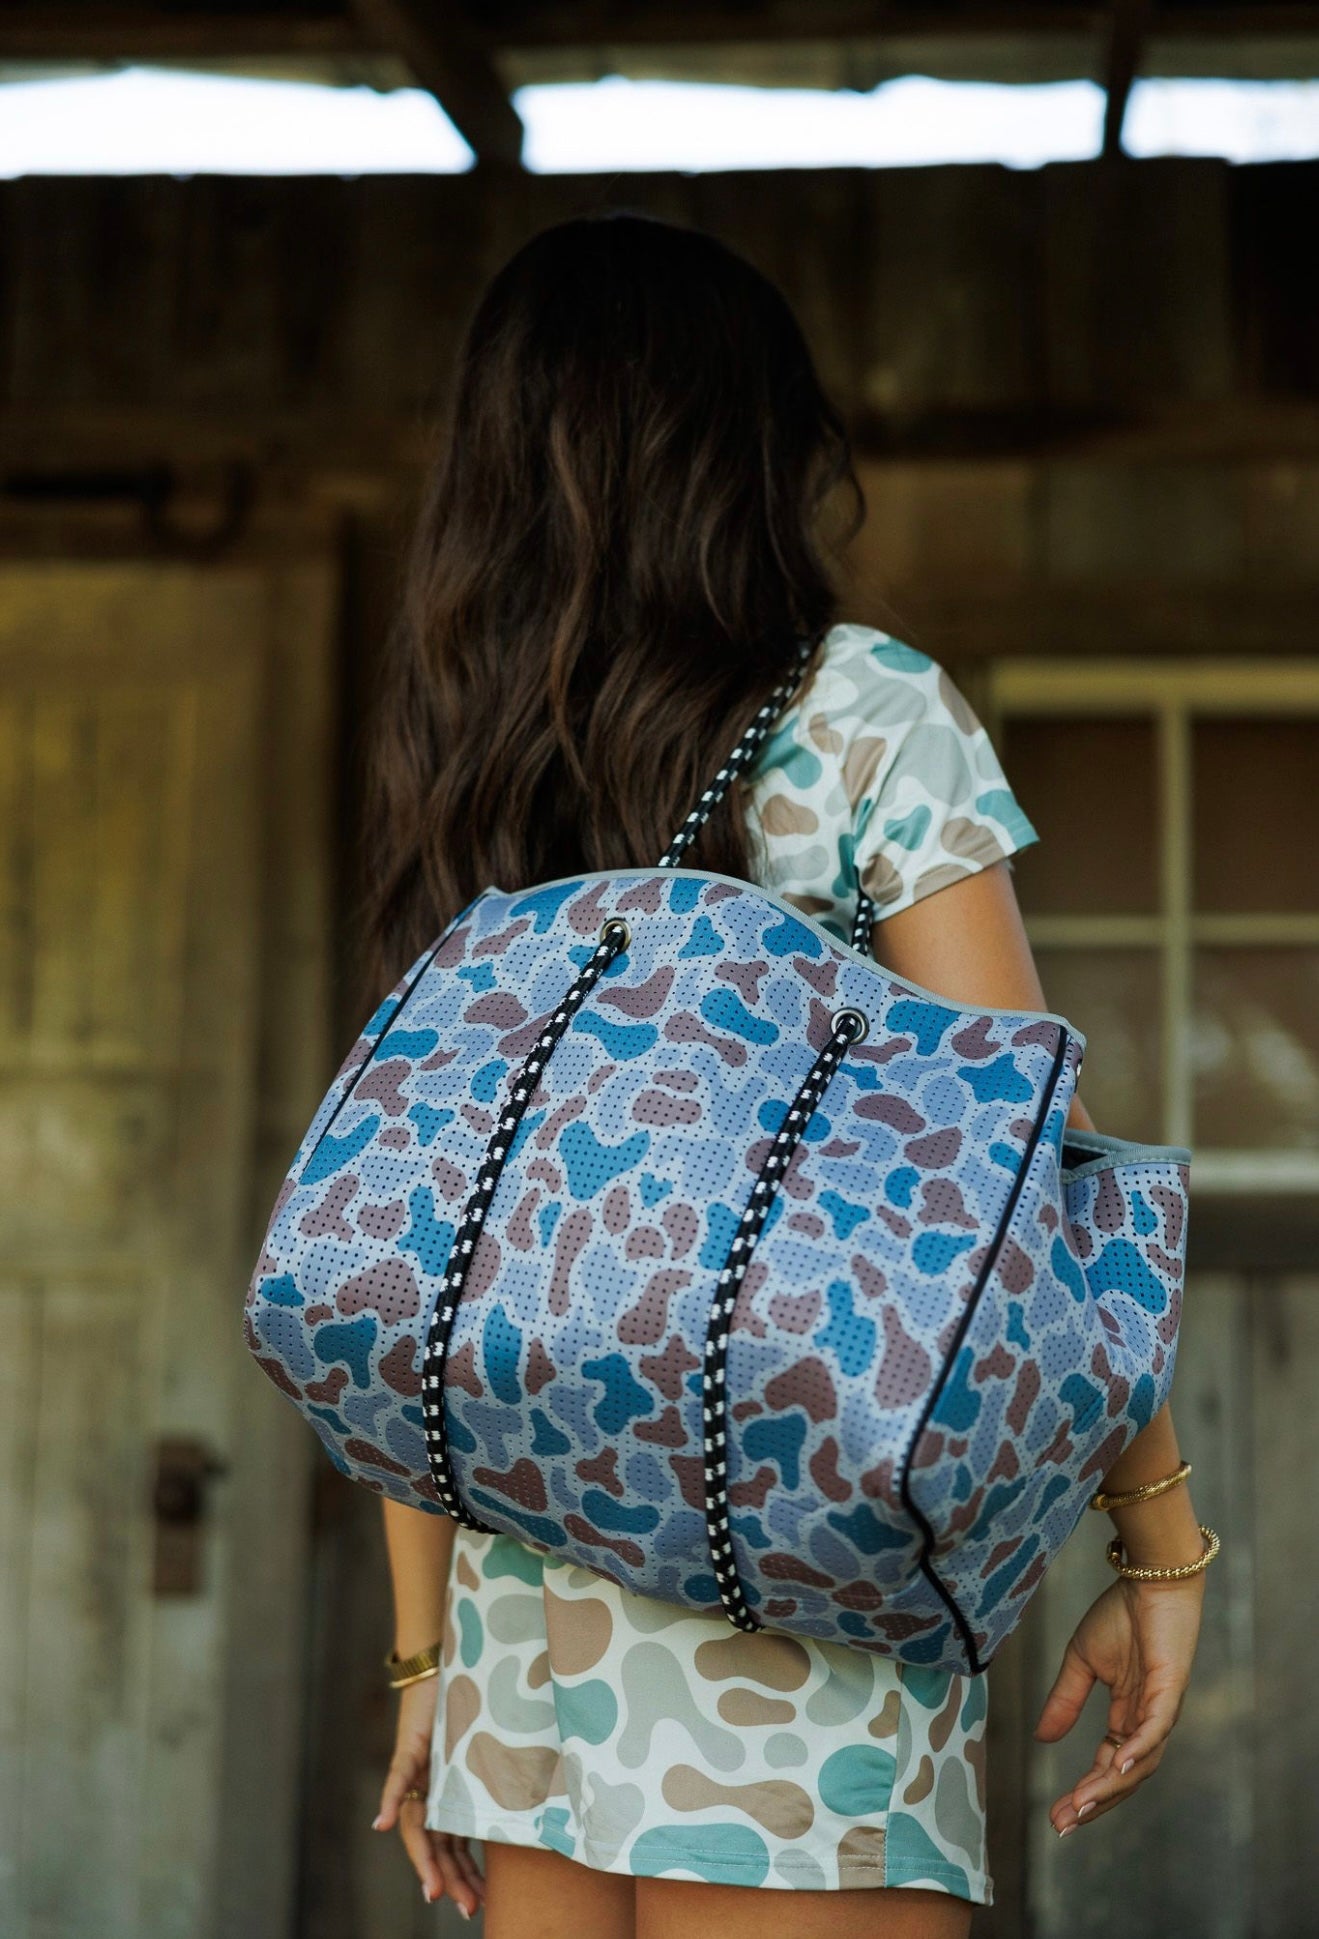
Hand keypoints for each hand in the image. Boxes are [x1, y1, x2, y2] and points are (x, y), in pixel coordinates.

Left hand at [372, 1675, 484, 1916]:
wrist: (457, 1665)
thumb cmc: (482, 1706)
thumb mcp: (496, 1749)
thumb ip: (503, 1779)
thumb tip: (540, 1809)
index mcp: (452, 1796)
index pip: (454, 1845)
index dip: (463, 1875)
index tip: (477, 1904)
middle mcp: (433, 1791)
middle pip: (436, 1843)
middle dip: (449, 1878)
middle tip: (466, 1908)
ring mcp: (421, 1772)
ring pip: (416, 1824)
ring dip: (422, 1858)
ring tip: (434, 1890)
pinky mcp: (411, 1747)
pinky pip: (398, 1778)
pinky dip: (389, 1801)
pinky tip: (381, 1825)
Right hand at [1034, 1570, 1204, 1835]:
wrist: (1148, 1577)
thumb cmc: (1121, 1614)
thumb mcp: (1081, 1661)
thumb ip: (1065, 1700)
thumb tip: (1043, 1739)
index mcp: (1127, 1715)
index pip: (1107, 1766)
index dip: (1084, 1791)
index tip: (1057, 1815)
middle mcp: (1147, 1721)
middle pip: (1124, 1777)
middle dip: (1095, 1803)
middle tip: (1063, 1824)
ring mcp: (1161, 1709)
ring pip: (1140, 1764)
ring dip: (1110, 1787)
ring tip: (1081, 1805)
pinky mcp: (1170, 1690)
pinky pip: (1155, 1730)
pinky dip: (1136, 1751)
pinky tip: (1114, 1767)